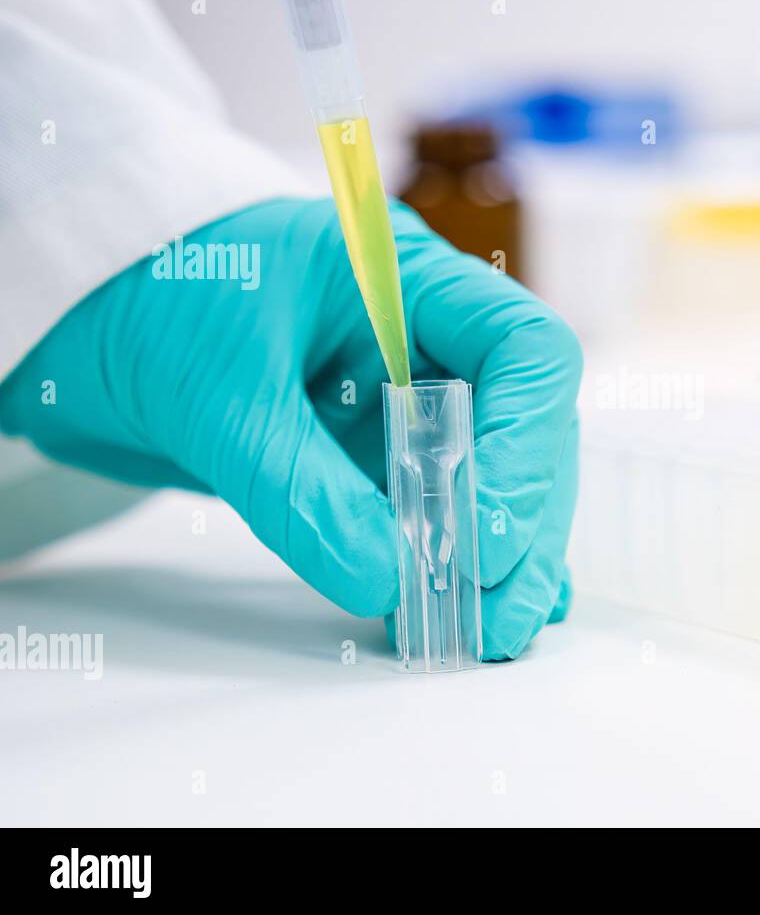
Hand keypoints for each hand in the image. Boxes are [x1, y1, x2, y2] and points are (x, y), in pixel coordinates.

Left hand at [0, 198, 581, 659]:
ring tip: (495, 633)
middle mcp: (427, 339)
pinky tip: (472, 612)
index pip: (523, 350)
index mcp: (409, 281)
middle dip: (522, 522)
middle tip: (501, 612)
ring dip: (502, 558)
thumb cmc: (147, 300)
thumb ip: (303, 486)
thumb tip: (386, 578)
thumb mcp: (220, 392)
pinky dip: (452, 561)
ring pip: (490, 478)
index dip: (523, 442)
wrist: (79, 318)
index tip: (485, 530)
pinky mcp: (373, 454)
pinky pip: (433, 509)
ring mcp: (404, 399)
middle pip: (524, 427)